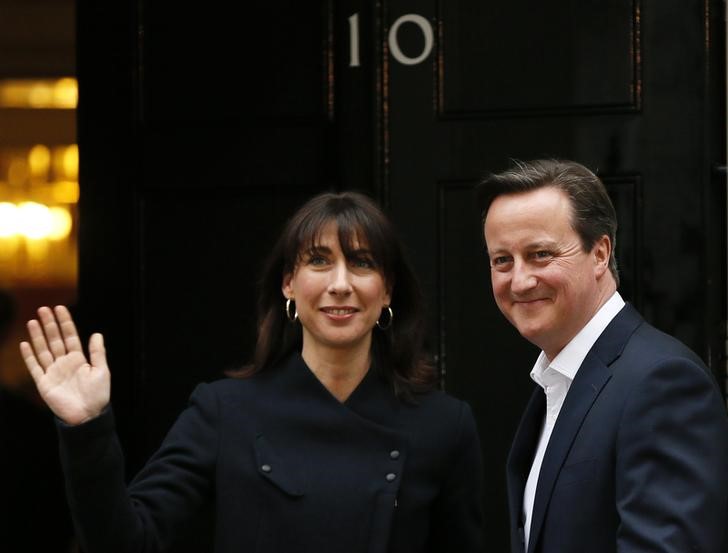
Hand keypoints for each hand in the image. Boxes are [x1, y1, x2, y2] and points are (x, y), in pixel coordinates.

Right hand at [20, 305, 109, 424]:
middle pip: (55, 340)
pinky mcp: (44, 383)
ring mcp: (53, 372)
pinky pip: (35, 367)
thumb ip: (97, 353)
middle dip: (49, 324)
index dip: (65, 322)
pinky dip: (29, 356)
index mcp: (79, 359)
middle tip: (43, 308)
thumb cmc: (98, 395)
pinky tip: (25, 344)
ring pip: (43, 350)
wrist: (88, 416)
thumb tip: (97, 333)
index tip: (60, 308)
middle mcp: (64, 363)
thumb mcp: (102, 371)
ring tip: (33, 321)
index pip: (70, 336)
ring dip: (38, 336)